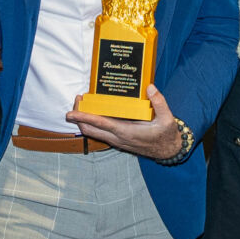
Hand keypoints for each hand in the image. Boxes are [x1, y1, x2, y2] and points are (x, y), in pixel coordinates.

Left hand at [64, 85, 187, 160]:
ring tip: (82, 104)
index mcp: (126, 132)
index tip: (71, 113)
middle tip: (76, 101)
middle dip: (79, 117)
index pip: (100, 124)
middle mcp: (118, 138)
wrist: (168, 151)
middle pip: (90, 130)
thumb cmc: (167, 135)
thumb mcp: (167, 118)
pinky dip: (93, 124)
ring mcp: (117, 141)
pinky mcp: (118, 141)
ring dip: (84, 121)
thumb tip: (150, 87)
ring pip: (93, 133)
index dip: (84, 117)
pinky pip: (101, 133)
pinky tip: (94, 113)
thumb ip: (159, 102)